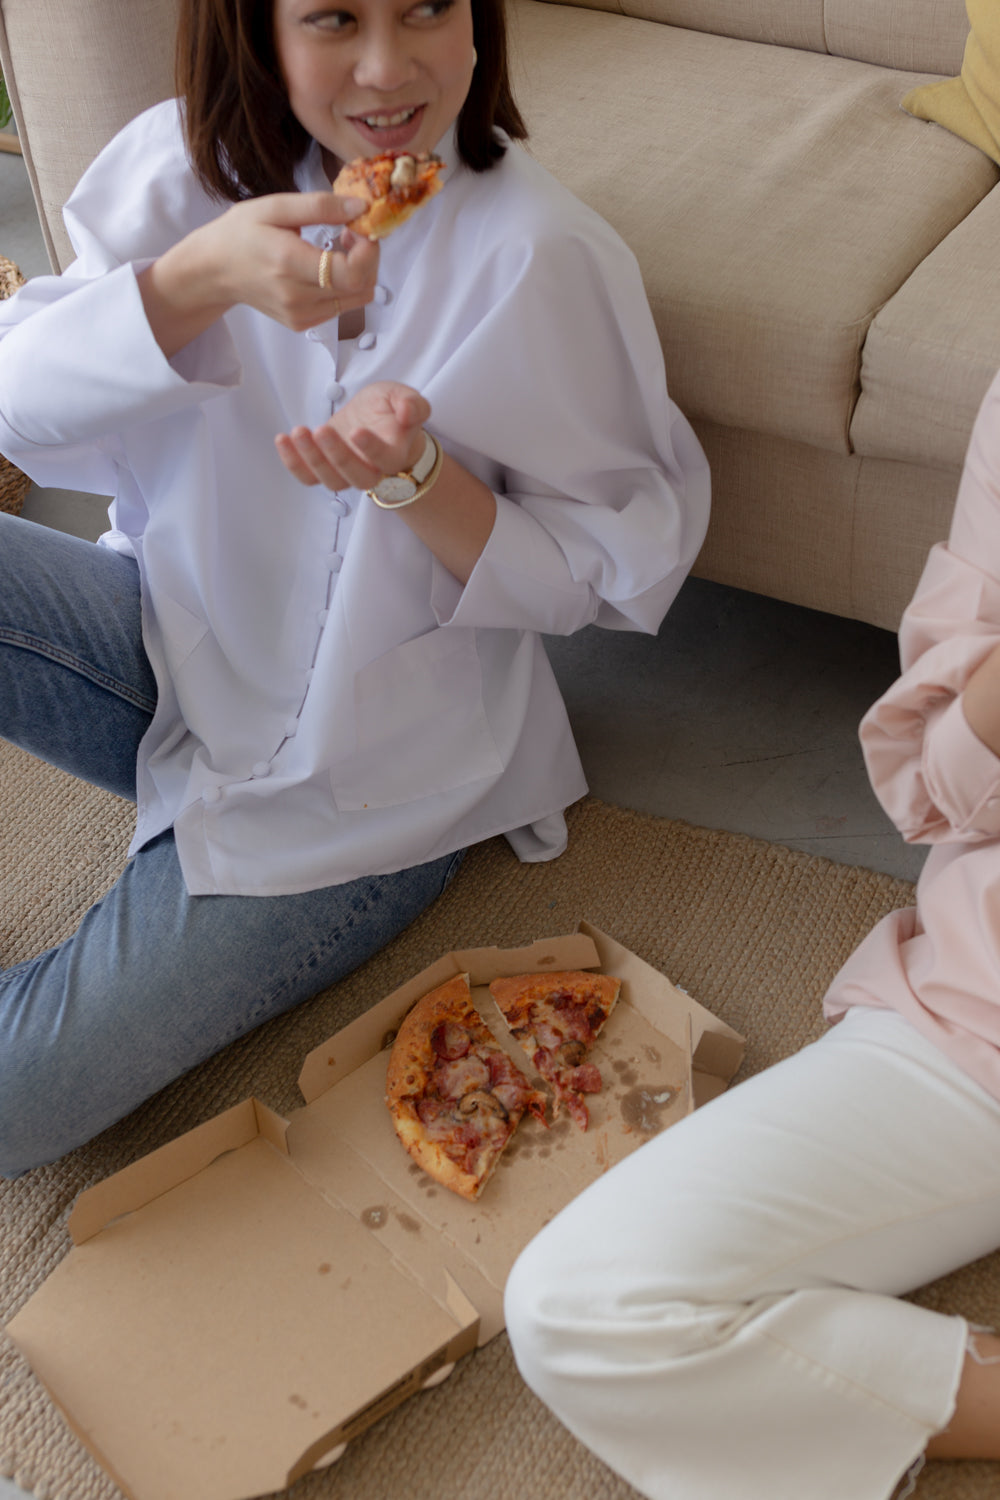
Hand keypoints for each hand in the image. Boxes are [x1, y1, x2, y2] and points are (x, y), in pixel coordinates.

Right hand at [205, 191, 379, 329]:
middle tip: (351, 232)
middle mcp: (297, 297)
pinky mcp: (302, 323)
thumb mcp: (275, 207)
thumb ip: (321, 206)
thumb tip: (361, 208)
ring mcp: (301, 315)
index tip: (359, 227)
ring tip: (337, 247)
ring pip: (357, 299)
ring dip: (360, 271)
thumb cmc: (242, 233)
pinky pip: (342, 307)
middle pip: (362, 287)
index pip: (352, 273)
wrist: (215, 271)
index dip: (369, 251)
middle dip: (369, 257)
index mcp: (289, 263)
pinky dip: (345, 285)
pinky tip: (326, 265)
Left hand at [275, 382, 430, 490]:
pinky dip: (293, 463)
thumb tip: (409, 412)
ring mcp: (347, 473)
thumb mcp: (404, 396)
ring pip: (331, 481)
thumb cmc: (392, 410)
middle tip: (321, 430)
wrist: (378, 422)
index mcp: (395, 454)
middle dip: (337, 456)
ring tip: (298, 431)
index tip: (356, 430)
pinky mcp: (326, 469)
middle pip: (357, 477)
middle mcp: (373, 470)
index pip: (386, 460)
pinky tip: (283, 440)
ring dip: (312, 459)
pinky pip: (308, 477)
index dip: (372, 449)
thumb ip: (413, 404)